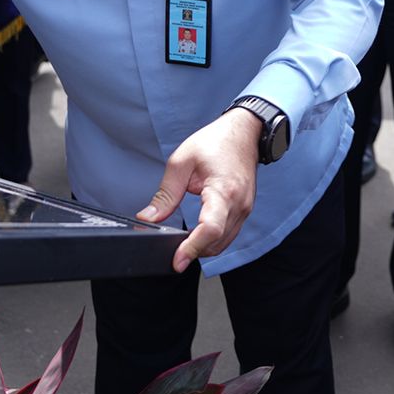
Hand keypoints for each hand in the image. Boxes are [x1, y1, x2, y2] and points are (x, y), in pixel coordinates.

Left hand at [139, 107, 260, 272]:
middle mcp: (239, 204)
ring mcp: (245, 208)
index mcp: (223, 190)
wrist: (244, 132)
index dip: (192, 248)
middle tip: (172, 254)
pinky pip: (229, 233)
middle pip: (216, 242)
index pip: (210, 229)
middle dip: (194, 251)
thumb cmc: (215, 142)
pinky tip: (199, 235)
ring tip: (183, 246)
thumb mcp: (181, 163)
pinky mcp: (245, 209)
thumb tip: (148, 218)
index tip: (177, 261)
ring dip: (204, 248)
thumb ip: (165, 194)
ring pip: (224, 242)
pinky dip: (213, 240)